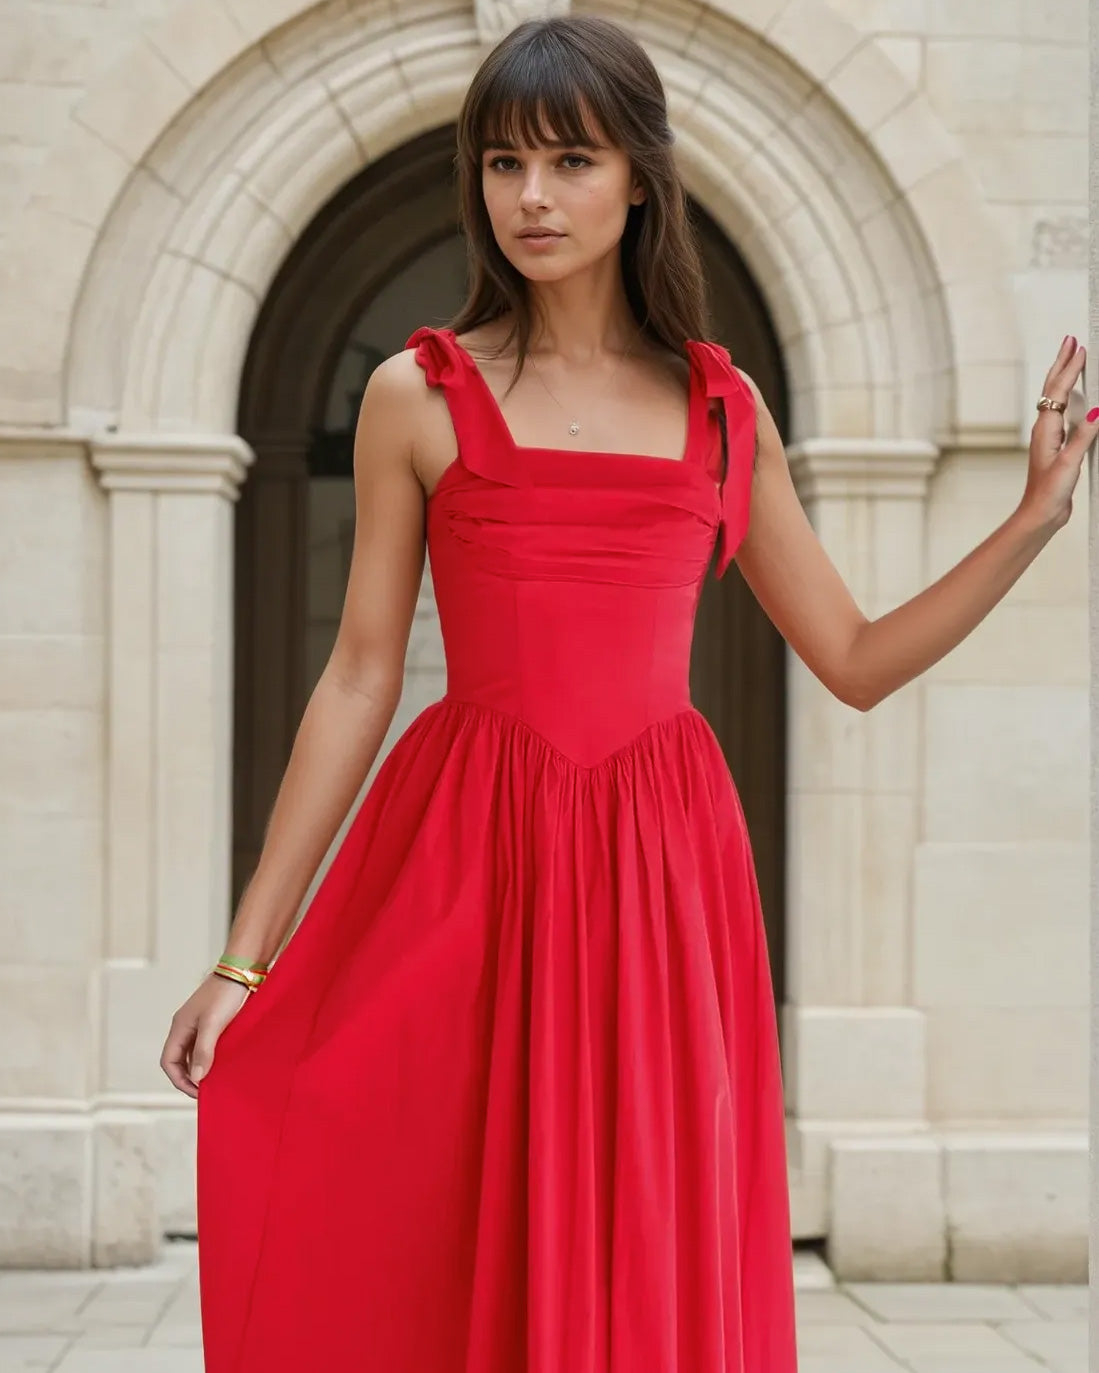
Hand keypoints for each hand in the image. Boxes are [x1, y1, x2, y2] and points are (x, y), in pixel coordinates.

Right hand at [160, 973, 249, 1098]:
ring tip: (217, 1080)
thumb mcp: (213, 1024)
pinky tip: (225, 1063)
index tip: (198, 1092)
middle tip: (208, 1091)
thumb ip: (203, 1050)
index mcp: (179, 1027)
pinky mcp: (214, 1022)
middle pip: (179, 1060)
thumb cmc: (226, 994)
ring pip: (193, 1053)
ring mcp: (199, 1024)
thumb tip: (197, 1078)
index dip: (180, 1080)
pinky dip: (211, 1057)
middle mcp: (186, 1027)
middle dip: (190, 1078)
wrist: (243, 970)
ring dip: (201, 1068)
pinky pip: (206, 1046)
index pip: (169, 1062)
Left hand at [1019, 335, 1098, 532]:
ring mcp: (1051, 436)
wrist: (1040, 513)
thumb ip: (1082, 437)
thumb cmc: (1048, 493)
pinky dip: (1072, 397)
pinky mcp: (1058, 445)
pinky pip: (1066, 413)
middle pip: (1053, 388)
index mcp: (1045, 429)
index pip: (1057, 391)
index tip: (1079, 348)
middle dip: (1062, 363)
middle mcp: (1045, 428)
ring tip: (1073, 359)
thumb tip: (1096, 411)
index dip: (1069, 368)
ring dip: (1066, 376)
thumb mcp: (1068, 464)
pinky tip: (1078, 397)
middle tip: (1070, 340)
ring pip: (1058, 398)